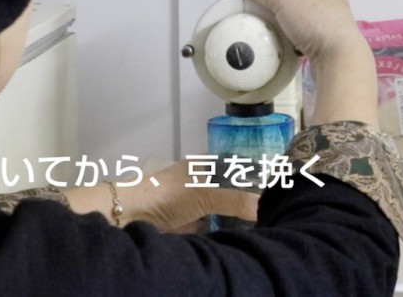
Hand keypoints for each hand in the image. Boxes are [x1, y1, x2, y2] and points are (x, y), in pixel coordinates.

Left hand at [63, 160, 257, 230]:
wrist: (130, 216)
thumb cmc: (167, 195)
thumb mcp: (205, 195)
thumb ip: (234, 200)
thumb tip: (262, 207)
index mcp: (199, 167)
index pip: (231, 166)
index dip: (250, 174)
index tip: (272, 185)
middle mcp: (196, 183)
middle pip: (225, 190)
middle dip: (243, 199)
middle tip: (269, 208)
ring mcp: (189, 204)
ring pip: (217, 209)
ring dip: (232, 217)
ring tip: (260, 222)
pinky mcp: (185, 225)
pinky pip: (209, 227)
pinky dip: (220, 231)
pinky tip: (238, 235)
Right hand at [231, 0, 377, 125]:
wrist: (340, 60)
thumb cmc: (317, 24)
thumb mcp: (284, 1)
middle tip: (247, 3)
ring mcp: (325, 16)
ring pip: (292, 9)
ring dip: (275, 14)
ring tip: (257, 19)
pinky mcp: (322, 36)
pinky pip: (297, 26)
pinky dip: (284, 28)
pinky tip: (273, 34)